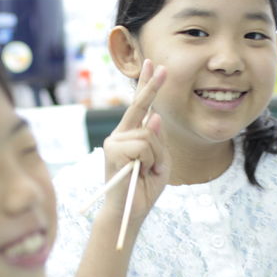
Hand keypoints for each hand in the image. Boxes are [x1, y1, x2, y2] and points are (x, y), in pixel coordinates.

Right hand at [98, 61, 169, 227]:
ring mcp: (115, 141)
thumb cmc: (145, 189)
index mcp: (131, 136)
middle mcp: (120, 135)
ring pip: (149, 134)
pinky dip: (149, 161)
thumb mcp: (161, 163)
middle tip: (163, 66)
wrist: (130, 212)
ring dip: (156, 156)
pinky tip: (140, 173)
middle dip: (152, 86)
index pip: (140, 106)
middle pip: (140, 106)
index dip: (147, 85)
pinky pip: (144, 146)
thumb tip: (154, 117)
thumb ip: (158, 141)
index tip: (153, 65)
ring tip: (147, 172)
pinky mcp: (113, 150)